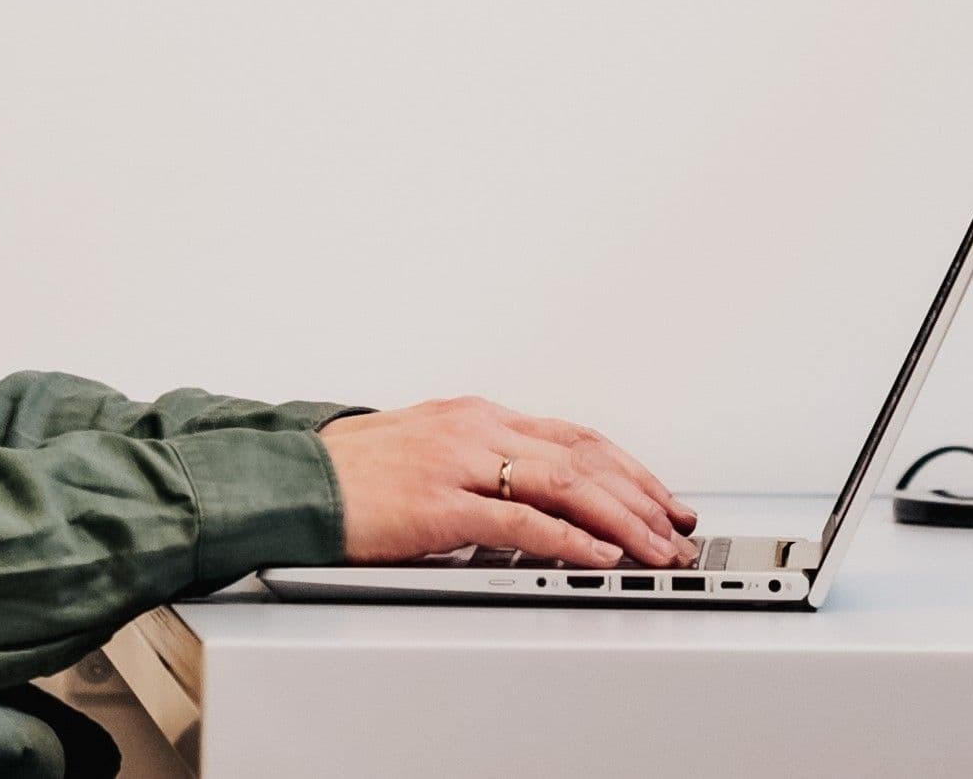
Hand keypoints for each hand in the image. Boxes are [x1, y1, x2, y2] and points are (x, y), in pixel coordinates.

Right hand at [321, 398, 697, 568]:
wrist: (293, 480)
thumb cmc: (353, 473)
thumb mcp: (426, 449)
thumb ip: (478, 463)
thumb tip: (530, 496)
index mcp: (474, 414)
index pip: (572, 435)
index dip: (628, 467)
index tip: (664, 498)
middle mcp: (474, 427)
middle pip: (581, 456)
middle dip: (641, 496)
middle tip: (680, 532)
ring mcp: (458, 461)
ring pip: (563, 482)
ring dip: (621, 520)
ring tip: (657, 549)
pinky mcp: (440, 504)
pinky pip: (519, 520)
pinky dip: (568, 540)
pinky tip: (598, 558)